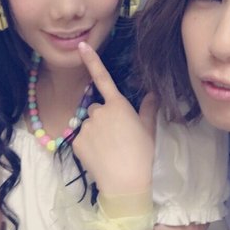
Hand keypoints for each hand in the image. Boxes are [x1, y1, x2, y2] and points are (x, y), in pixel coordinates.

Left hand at [72, 42, 157, 194]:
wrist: (125, 183)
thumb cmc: (142, 156)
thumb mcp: (148, 131)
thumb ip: (148, 109)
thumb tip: (153, 94)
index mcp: (119, 105)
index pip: (103, 78)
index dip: (92, 60)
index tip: (81, 46)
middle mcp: (99, 111)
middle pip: (97, 109)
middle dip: (103, 119)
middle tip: (116, 138)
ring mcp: (86, 126)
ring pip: (88, 125)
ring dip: (95, 132)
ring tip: (108, 150)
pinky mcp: (76, 142)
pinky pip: (80, 139)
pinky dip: (87, 146)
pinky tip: (99, 157)